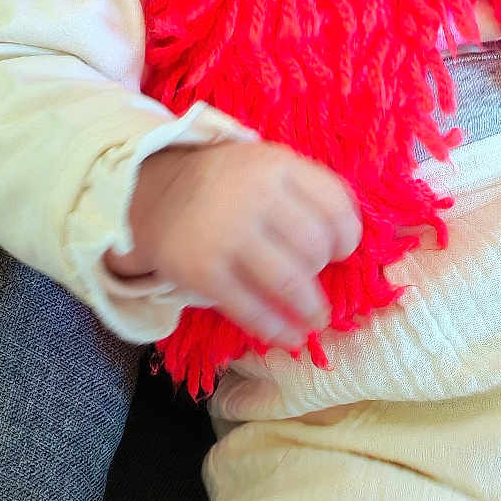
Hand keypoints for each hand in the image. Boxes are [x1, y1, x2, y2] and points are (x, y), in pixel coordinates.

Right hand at [118, 139, 363, 349]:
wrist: (152, 193)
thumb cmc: (225, 185)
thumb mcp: (266, 166)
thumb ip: (306, 191)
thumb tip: (348, 238)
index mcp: (276, 164)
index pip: (334, 204)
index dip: (348, 235)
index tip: (342, 252)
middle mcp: (253, 196)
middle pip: (315, 247)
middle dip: (322, 269)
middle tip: (315, 278)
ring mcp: (226, 234)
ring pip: (290, 281)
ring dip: (311, 309)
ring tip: (316, 320)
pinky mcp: (202, 271)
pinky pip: (251, 309)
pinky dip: (277, 329)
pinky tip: (290, 337)